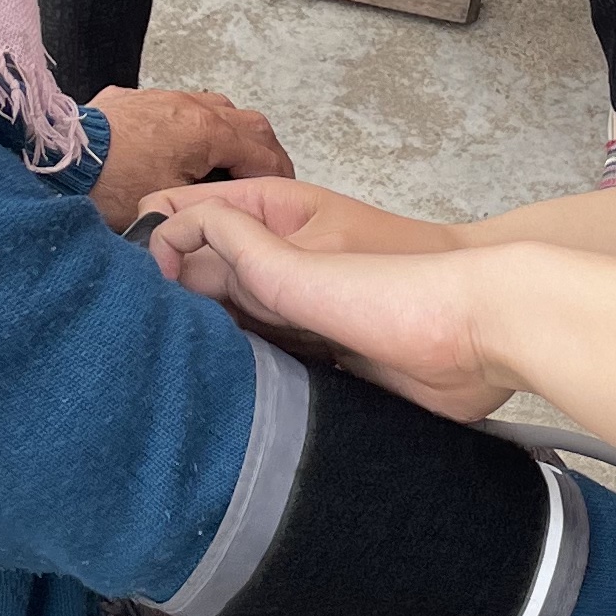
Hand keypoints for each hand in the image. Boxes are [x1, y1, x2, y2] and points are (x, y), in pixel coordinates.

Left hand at [88, 85, 290, 232]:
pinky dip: (194, 126)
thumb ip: (207, 205)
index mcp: (207, 131)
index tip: (284, 194)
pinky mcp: (136, 99)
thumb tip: (221, 226)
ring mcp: (163, 97)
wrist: (56, 162)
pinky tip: (182, 149)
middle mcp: (191, 106)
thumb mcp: (169, 206)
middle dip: (264, 151)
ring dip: (230, 134)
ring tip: (229, 162)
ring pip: (216, 108)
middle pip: (249, 123)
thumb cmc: (107, 187)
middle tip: (269, 177)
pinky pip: (179, 106)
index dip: (280, 176)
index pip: (262, 151)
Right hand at [152, 206, 513, 418]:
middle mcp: (275, 261)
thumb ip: (232, 249)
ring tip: (163, 375)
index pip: (181, 217)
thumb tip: (166, 235)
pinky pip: (261, 364)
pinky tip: (216, 398)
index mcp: (270, 218)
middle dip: (166, 303)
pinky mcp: (315, 357)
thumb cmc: (404, 286)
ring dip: (201, 345)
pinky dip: (239, 376)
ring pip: (224, 324)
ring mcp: (294, 309)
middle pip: (195, 277)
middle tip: (135, 345)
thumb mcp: (300, 261)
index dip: (149, 247)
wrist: (480, 337)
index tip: (136, 294)